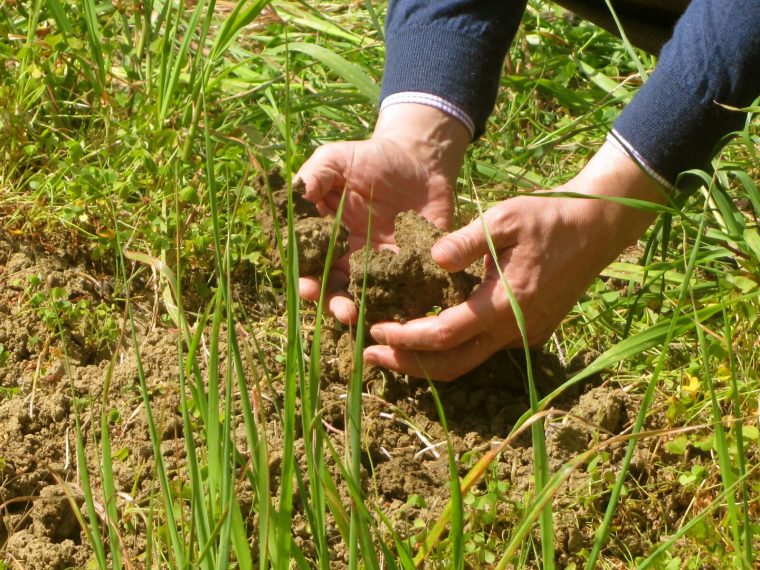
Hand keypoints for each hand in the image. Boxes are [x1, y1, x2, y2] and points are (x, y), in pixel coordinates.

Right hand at [296, 104, 469, 322]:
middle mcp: (351, 259)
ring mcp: (382, 267)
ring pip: (369, 299)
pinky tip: (403, 309)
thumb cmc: (372, 158)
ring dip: (365, 311)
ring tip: (365, 316)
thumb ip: (314, 177)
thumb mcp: (337, 159)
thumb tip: (296, 196)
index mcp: (327, 239)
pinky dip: (403, 302)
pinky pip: (408, 291)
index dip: (307, 279)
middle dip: (336, 305)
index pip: (311, 266)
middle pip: (337, 291)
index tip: (308, 286)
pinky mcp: (413, 268)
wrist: (419, 160)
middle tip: (343, 311)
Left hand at [364, 140, 667, 379]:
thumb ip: (466, 241)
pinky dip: (452, 348)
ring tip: (391, 349)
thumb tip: (432, 260)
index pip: (443, 335)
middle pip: (451, 365)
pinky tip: (429, 332)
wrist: (599, 227)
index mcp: (504, 304)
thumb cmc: (550, 217)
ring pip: (467, 361)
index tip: (374, 329)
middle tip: (369, 355)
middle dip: (407, 365)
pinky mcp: (530, 332)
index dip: (405, 338)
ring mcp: (524, 335)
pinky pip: (484, 349)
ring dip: (427, 360)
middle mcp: (513, 330)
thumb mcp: (505, 217)